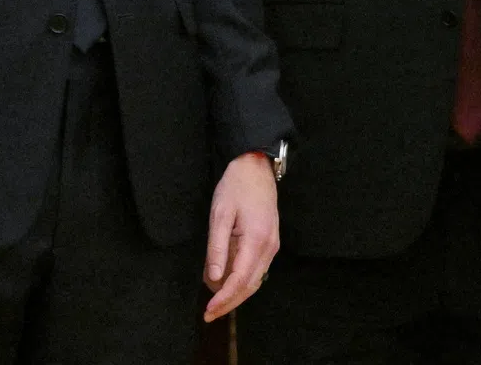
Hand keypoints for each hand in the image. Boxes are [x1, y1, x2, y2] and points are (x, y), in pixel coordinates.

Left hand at [203, 152, 279, 321]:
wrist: (256, 167)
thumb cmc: (235, 187)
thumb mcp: (220, 214)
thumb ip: (217, 248)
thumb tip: (215, 279)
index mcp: (257, 239)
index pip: (240, 279)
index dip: (224, 298)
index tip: (207, 310)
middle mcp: (269, 246)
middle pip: (250, 285)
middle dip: (229, 302)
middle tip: (208, 313)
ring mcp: (273, 244)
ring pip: (256, 279)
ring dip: (236, 294)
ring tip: (215, 302)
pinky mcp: (271, 241)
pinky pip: (258, 269)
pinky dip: (243, 281)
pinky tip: (227, 283)